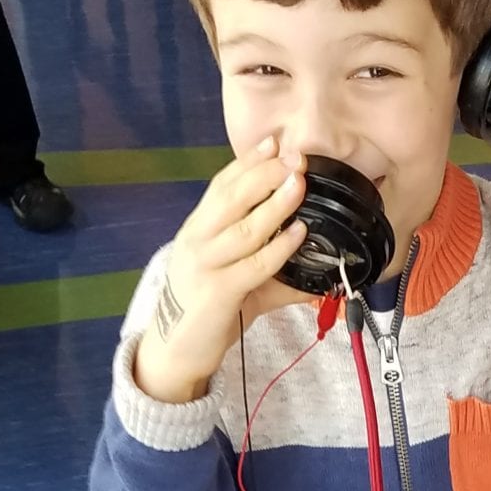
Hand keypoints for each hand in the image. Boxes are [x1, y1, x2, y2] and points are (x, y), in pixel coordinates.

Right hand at [133, 138, 309, 403]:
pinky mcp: (218, 292)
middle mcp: (198, 240)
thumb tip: (315, 260)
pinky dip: (278, 247)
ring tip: (299, 184)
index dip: (248, 161)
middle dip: (265, 173)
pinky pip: (254, 265)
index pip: (222, 184)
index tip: (274, 141)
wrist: (175, 349)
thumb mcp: (234, 277)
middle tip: (295, 157)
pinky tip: (298, 233)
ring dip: (275, 204)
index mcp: (198, 228)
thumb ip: (270, 266)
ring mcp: (206, 265)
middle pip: (232, 197)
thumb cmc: (206, 308)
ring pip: (245, 227)